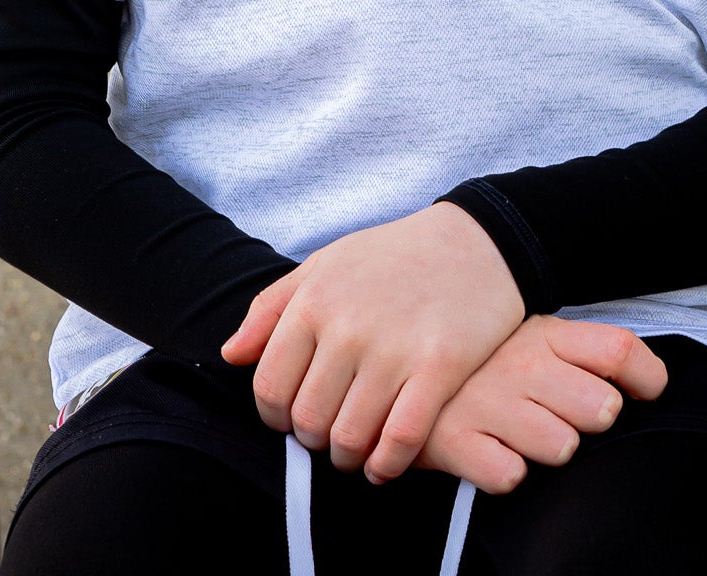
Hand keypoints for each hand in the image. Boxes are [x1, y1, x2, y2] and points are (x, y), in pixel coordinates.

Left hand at [220, 203, 525, 480]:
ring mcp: (394, 349)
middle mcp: (348, 327)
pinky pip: (400, 440)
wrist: (476, 240)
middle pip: (308, 421)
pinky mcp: (439, 368)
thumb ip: (271, 308)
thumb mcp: (326, 264)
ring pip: (349, 438)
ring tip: (355, 450)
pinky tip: (386, 463)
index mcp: (314, 300)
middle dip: (312, 441)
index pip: (270, 388)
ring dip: (347, 458)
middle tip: (329, 435)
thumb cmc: (393, 256)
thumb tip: (230, 356)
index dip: (276, 418)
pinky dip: (386, 465)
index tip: (294, 419)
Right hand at [417, 316, 668, 494]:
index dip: (646, 378)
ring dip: (549, 447)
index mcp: (545, 333)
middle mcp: (520, 364)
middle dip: (593, 420)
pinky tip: (493, 452)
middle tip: (564, 413)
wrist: (398, 370)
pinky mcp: (453, 440)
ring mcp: (487, 401)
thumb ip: (588, 350)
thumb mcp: (533, 337)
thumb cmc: (484, 362)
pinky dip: (505, 471)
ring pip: (561, 445)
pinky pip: (508, 475)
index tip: (642, 393)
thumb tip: (654, 378)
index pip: (620, 349)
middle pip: (602, 407)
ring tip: (524, 434)